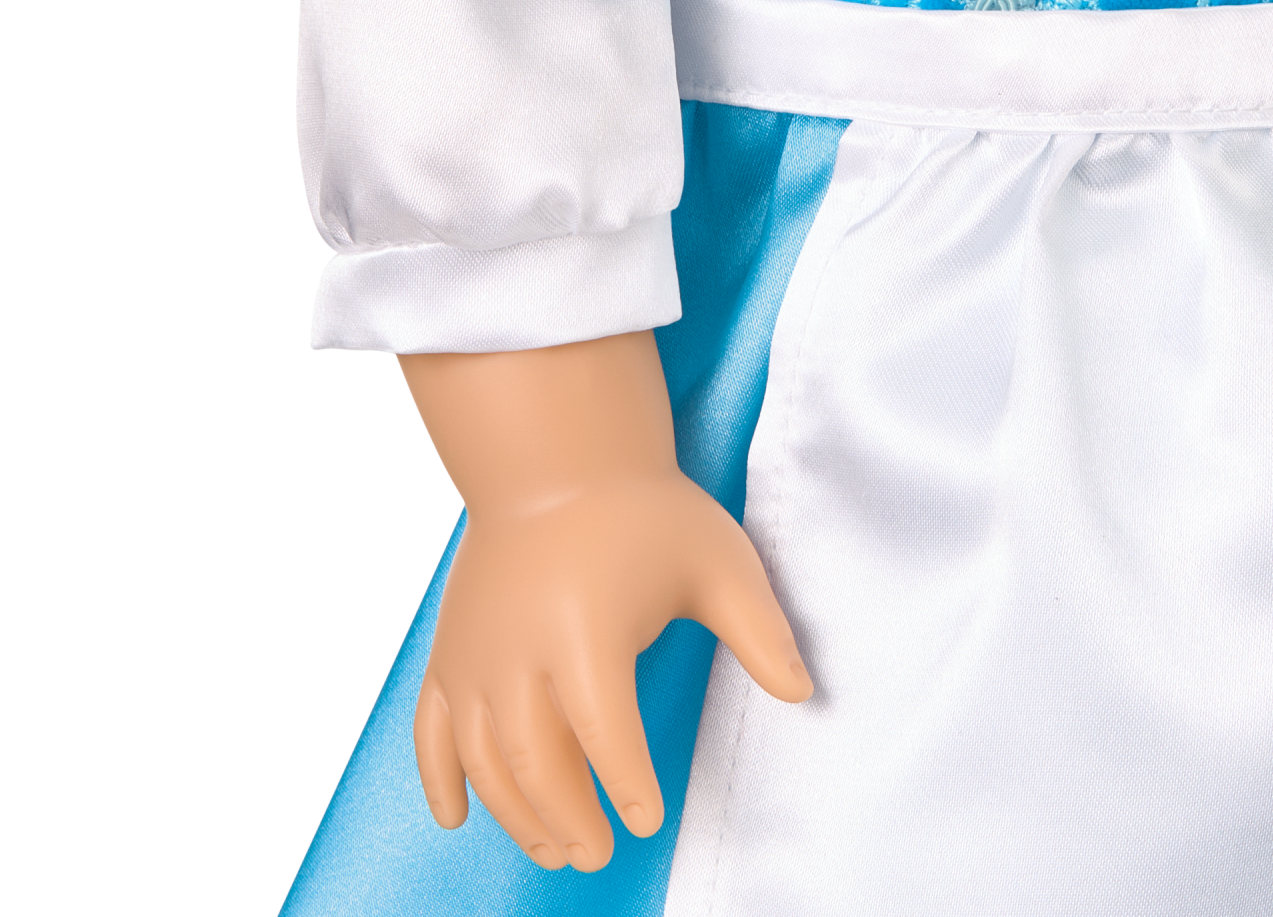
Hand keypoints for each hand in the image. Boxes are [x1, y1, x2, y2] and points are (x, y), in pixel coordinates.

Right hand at [398, 332, 809, 870]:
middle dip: (567, 818)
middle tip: (597, 851)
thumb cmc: (644, 510)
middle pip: (538, 762)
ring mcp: (474, 655)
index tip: (647, 821)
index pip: (606, 736)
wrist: (557, 459)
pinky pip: (431, 732)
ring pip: (485, 759)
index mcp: (587, 632)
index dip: (626, 786)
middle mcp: (519, 652)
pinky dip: (439, 780)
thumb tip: (803, 691)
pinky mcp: (448, 652)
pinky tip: (458, 819)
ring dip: (515, 813)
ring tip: (553, 847)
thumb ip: (760, 632)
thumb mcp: (716, 560)